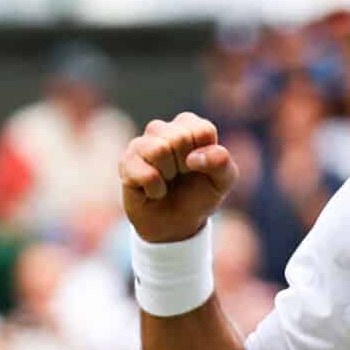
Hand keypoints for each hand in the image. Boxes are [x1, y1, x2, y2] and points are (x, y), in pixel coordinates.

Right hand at [119, 112, 238, 243]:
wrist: (176, 223)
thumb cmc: (200, 194)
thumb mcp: (223, 180)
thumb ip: (221, 162)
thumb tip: (194, 158)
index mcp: (191, 126)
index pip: (202, 130)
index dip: (206, 157)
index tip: (200, 167)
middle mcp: (164, 129)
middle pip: (180, 138)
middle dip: (185, 166)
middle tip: (181, 175)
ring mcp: (142, 143)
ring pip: (158, 149)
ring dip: (168, 175)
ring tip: (167, 180)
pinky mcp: (126, 162)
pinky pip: (146, 173)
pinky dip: (155, 189)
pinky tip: (154, 190)